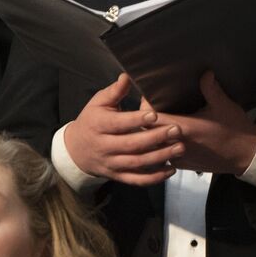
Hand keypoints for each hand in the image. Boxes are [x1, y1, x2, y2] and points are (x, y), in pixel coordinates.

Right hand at [64, 73, 184, 184]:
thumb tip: (127, 76)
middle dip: (155, 138)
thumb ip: (114, 91)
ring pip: (137, 163)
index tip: (155, 115)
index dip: (136, 120)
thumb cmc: (91, 121)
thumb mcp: (98, 103)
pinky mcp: (118, 176)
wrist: (75, 150)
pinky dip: (155, 178)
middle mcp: (104, 146)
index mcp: (99, 125)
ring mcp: (111, 163)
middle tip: (176, 130)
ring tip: (179, 147)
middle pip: (131, 145)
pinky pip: (137, 180)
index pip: (118, 124)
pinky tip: (171, 169)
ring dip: (160, 157)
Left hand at [143, 72, 255, 176]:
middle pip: (147, 133)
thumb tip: (205, 72)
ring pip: (153, 146)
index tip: (149, 98)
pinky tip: (166, 138)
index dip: (146, 107)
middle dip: (144, 121)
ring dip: (151, 135)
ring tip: (154, 122)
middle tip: (149, 109)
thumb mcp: (223, 105)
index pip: (152, 118)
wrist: (245, 155)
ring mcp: (178, 157)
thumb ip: (210, 88)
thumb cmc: (235, 130)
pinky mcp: (182, 165)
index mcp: (184, 128)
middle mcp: (177, 144)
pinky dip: (160, 146)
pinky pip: (163, 156)